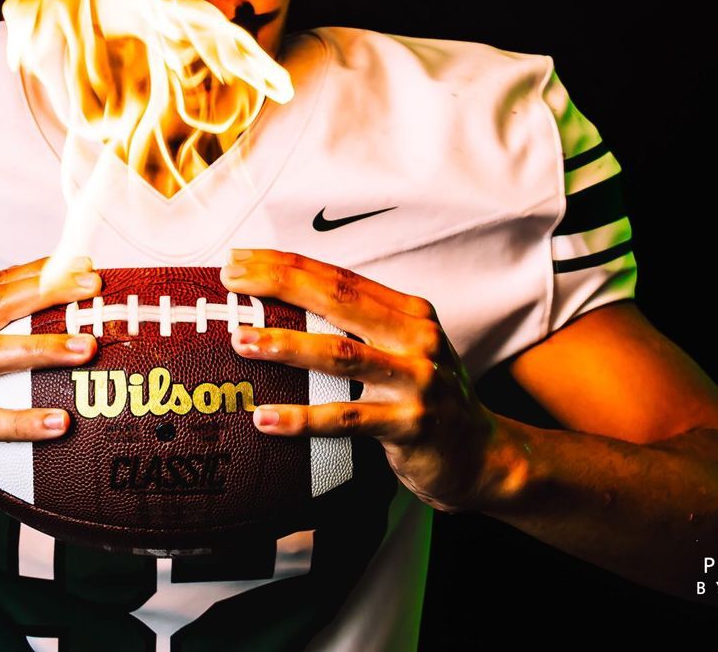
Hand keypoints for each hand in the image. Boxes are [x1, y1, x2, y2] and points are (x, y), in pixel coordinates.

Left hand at [220, 248, 501, 512]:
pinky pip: (346, 419)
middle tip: (232, 282)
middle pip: (338, 300)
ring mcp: (416, 381)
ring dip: (285, 345)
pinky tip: (265, 418)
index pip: (340, 278)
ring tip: (240, 340)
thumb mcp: (404, 351)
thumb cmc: (428, 399)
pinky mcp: (411, 425)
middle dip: (280, 285)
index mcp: (410, 313)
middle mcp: (416, 339)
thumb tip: (287, 306)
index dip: (288, 265)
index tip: (242, 259)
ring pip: (340, 354)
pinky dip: (302, 418)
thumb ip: (361, 328)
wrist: (485, 458)